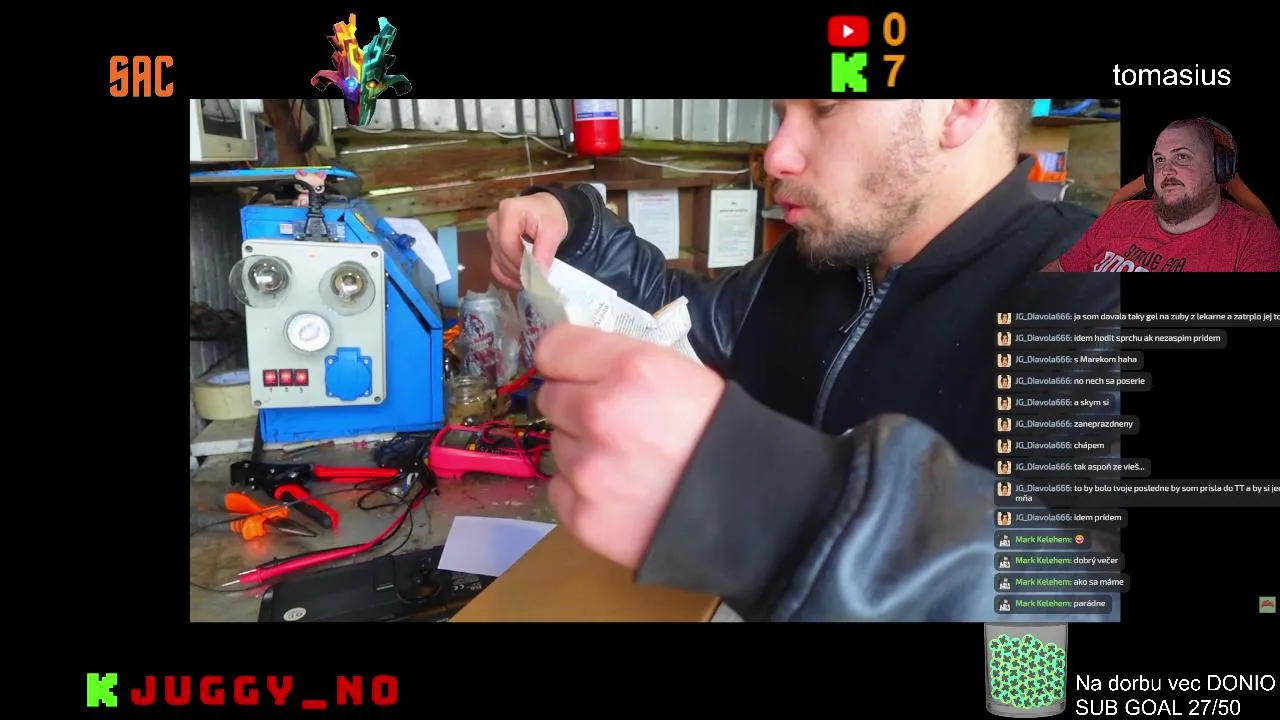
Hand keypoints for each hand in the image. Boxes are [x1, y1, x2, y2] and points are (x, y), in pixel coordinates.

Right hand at [485, 193, 568, 289]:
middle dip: (518, 270)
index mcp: (508, 211)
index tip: (535, 273)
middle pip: (501, 253)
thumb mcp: (554, 230)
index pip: (507, 244)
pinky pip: (495, 264)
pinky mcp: (492, 242)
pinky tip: (519, 280)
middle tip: (535, 279)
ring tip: (530, 278)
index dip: (519, 262)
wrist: (546, 210)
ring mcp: (491, 232)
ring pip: (498, 261)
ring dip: (513, 273)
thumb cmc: (550, 216)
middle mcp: (494, 220)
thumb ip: (545, 252)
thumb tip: (538, 275)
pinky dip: (506, 275)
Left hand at [534, 324, 726, 568]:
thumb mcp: (681, 374)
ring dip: (583, 451)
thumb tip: (579, 366)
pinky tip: (620, 494)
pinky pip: (561, 490)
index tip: (575, 373)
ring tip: (628, 465)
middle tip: (615, 425)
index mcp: (629, 369)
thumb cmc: (720, 434)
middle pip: (550, 398)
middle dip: (575, 407)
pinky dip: (583, 492)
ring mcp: (587, 469)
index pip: (552, 349)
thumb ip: (622, 365)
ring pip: (557, 445)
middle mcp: (599, 413)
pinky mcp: (583, 516)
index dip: (564, 362)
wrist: (753, 509)